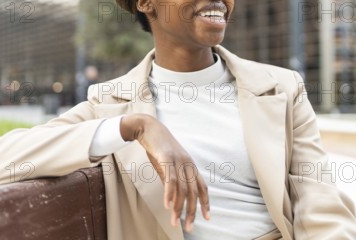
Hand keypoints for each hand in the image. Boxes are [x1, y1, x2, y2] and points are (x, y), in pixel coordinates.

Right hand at [120, 114, 209, 231]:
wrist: (148, 128)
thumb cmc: (158, 148)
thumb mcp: (167, 166)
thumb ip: (171, 181)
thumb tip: (172, 198)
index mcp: (190, 165)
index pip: (202, 187)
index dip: (205, 202)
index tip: (207, 217)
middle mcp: (187, 163)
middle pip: (193, 192)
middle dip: (192, 211)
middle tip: (189, 227)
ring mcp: (178, 160)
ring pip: (182, 188)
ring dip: (178, 207)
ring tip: (175, 221)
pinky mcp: (167, 157)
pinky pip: (170, 179)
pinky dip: (169, 194)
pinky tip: (167, 205)